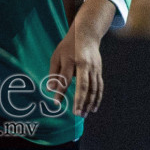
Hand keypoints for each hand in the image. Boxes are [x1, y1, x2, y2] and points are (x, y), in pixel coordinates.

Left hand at [47, 0, 116, 116]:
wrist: (87, 34)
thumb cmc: (68, 47)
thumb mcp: (57, 56)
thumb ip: (54, 73)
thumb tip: (50, 90)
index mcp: (73, 60)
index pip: (66, 78)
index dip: (61, 91)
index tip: (56, 103)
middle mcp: (86, 65)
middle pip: (84, 85)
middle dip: (80, 101)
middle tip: (76, 114)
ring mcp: (95, 68)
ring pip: (93, 88)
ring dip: (89, 103)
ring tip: (83, 114)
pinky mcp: (99, 71)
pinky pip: (99, 87)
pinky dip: (97, 98)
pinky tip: (93, 108)